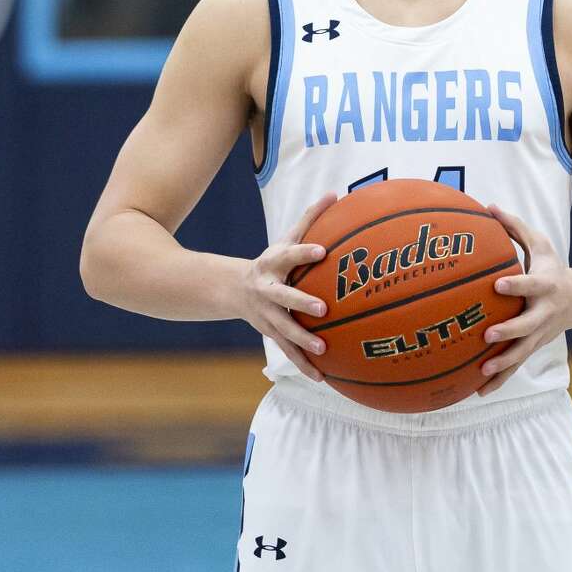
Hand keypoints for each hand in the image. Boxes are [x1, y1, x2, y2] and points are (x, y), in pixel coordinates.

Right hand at [239, 193, 336, 383]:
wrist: (235, 288)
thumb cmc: (273, 260)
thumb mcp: (287, 237)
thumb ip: (311, 217)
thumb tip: (337, 193)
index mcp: (274, 263)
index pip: (291, 254)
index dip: (305, 252)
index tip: (323, 251)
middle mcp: (268, 289)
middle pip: (284, 297)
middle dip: (301, 303)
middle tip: (323, 310)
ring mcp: (266, 314)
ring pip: (284, 329)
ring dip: (302, 342)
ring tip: (323, 350)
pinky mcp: (270, 333)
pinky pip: (287, 351)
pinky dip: (303, 365)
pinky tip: (323, 378)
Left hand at [476, 204, 571, 397]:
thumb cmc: (554, 268)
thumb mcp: (541, 244)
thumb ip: (514, 227)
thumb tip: (487, 206)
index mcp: (546, 286)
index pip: (531, 285)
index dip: (517, 286)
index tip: (498, 286)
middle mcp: (544, 314)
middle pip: (527, 326)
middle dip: (509, 332)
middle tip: (487, 336)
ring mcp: (540, 334)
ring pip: (522, 353)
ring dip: (504, 365)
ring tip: (482, 373)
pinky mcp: (534, 348)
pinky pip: (516, 366)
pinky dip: (499, 380)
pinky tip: (477, 392)